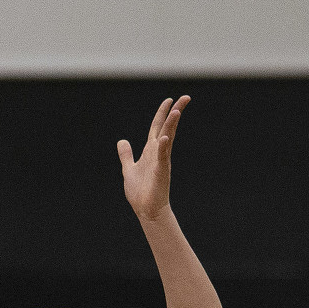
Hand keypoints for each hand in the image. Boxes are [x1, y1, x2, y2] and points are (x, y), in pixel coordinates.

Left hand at [117, 95, 188, 223]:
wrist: (146, 210)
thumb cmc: (140, 192)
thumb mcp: (128, 168)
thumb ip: (126, 155)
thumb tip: (122, 141)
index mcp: (150, 150)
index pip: (157, 127)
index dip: (162, 113)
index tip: (170, 100)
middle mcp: (158, 152)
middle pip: (167, 127)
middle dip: (175, 112)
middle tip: (186, 98)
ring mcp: (161, 161)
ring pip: (168, 138)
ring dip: (172, 125)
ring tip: (177, 111)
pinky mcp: (161, 171)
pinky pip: (163, 157)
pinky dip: (164, 147)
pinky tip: (165, 137)